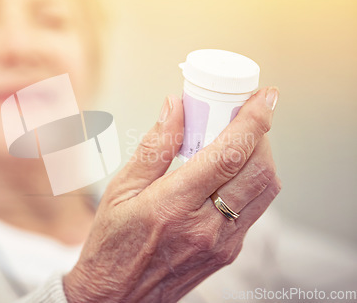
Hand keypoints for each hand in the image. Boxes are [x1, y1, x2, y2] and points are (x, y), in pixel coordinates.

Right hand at [63, 87, 281, 302]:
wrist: (117, 296)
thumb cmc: (112, 243)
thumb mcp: (121, 189)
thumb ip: (154, 146)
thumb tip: (175, 107)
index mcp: (173, 206)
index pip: (228, 155)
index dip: (253, 120)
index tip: (265, 96)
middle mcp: (206, 227)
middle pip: (258, 169)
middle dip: (261, 132)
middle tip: (244, 113)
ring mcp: (222, 244)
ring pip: (265, 190)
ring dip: (261, 155)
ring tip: (238, 138)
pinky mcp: (229, 253)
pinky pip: (254, 208)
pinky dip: (251, 180)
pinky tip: (230, 170)